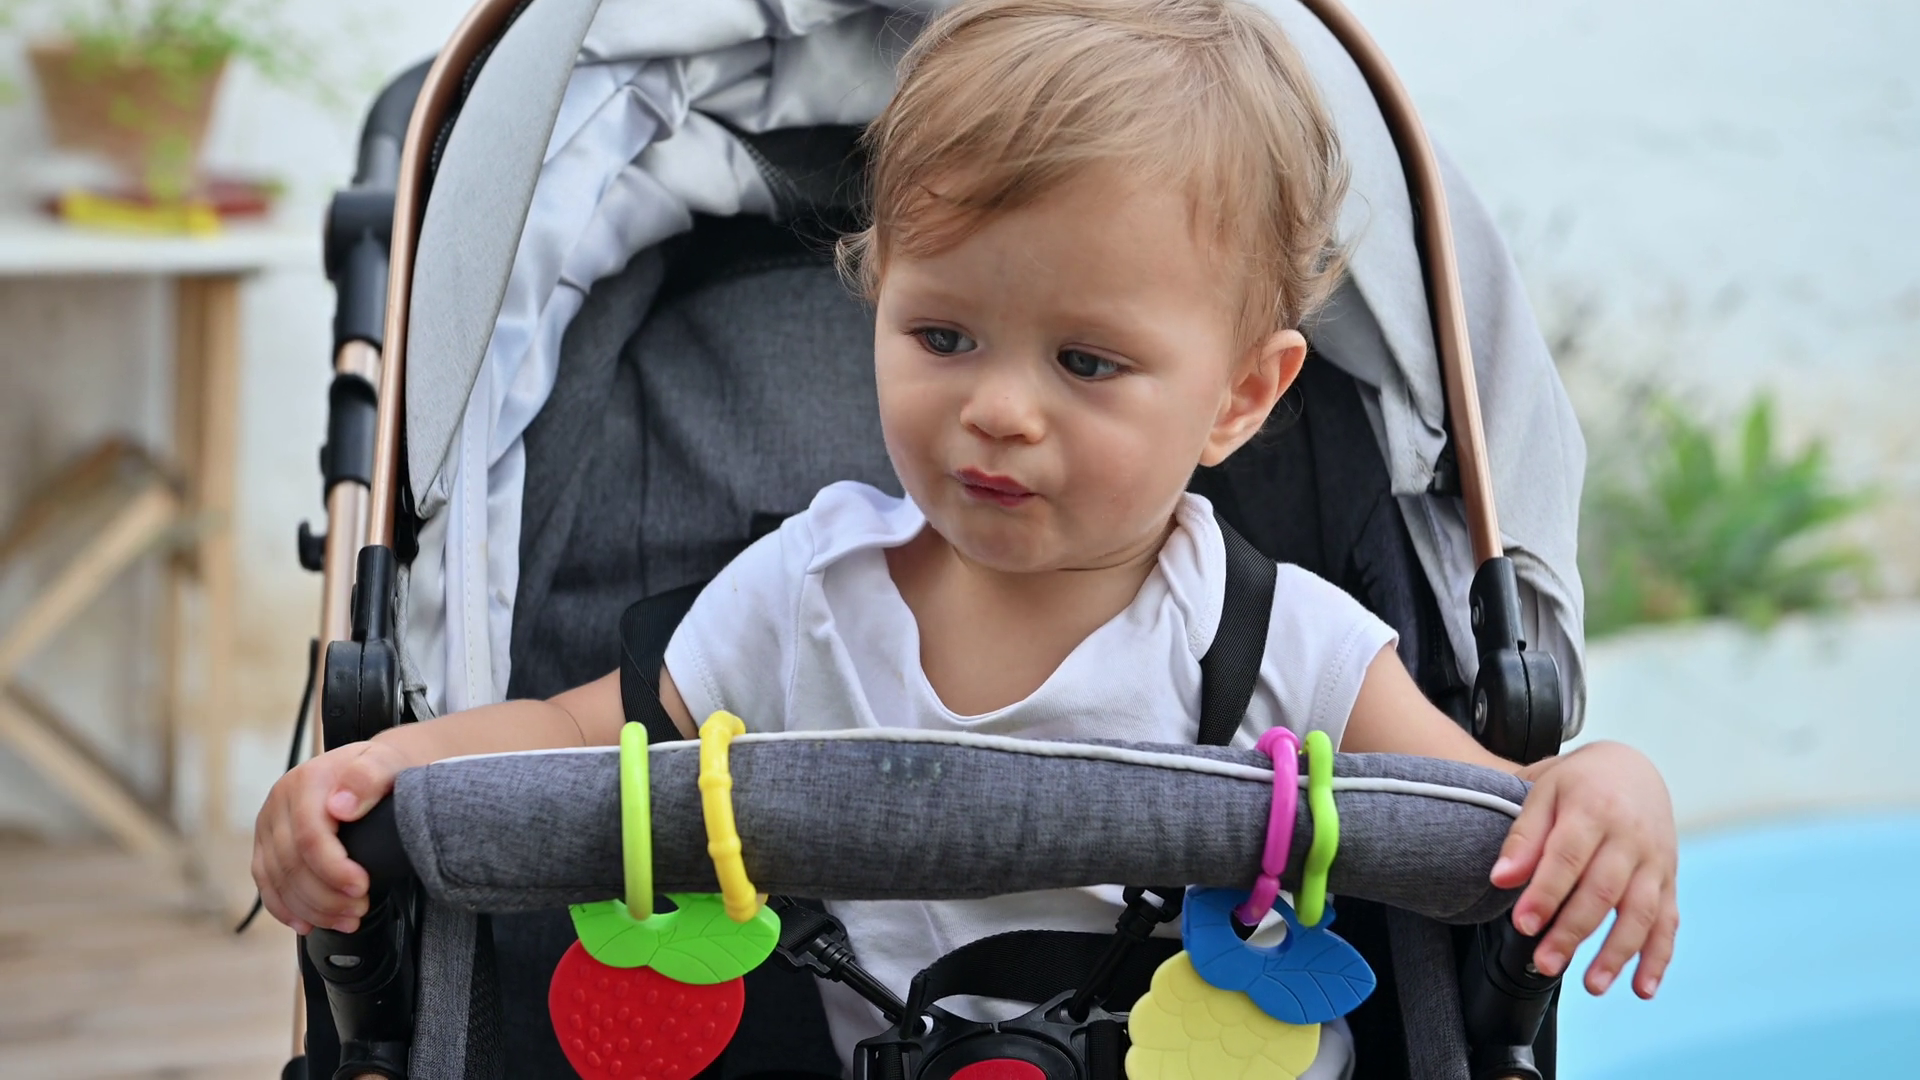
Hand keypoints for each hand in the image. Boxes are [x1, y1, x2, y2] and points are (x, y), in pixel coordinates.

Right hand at [251, 738, 410, 934]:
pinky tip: (307, 924)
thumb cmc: (381, 769)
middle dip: (326, 896)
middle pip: (291, 863)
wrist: (371, 769)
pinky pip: (266, 884)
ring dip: (312, 909)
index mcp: (305, 782)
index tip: (361, 887)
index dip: (333, 869)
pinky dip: (285, 909)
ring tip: (348, 920)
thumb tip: (341, 807)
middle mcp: (279, 803)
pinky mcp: (266, 845)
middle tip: (360, 910)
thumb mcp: (386, 763)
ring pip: (277, 880)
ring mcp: (268, 825)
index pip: (309, 837)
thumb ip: (368, 778)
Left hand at [1489, 741, 1677, 998]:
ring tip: (1592, 985)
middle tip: (1546, 963)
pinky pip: (1668, 922)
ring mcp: (1655, 860)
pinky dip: (1658, 957)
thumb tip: (1502, 879)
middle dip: (1574, 931)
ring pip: (1641, 912)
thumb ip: (1523, 836)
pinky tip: (1643, 988)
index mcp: (1594, 808)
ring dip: (1618, 953)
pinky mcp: (1669, 879)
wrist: (1632, 767)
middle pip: (1603, 890)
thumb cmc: (1578, 783)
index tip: (1523, 924)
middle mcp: (1631, 836)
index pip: (1568, 857)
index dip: (1546, 893)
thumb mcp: (1544, 791)